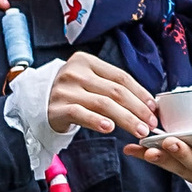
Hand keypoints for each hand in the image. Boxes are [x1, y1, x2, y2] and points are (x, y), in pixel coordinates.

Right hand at [44, 51, 160, 144]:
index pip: (121, 77)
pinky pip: (81, 114)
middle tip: (151, 124)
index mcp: (87, 61)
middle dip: (138, 109)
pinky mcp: (57, 108)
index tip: (153, 108)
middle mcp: (75, 72)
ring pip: (103, 104)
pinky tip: (110, 128)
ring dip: (126, 119)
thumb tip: (146, 103)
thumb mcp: (89, 81)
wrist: (37, 104)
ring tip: (140, 131)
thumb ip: (111, 87)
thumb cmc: (71, 93)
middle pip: (115, 91)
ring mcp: (65, 90)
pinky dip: (97, 121)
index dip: (140, 93)